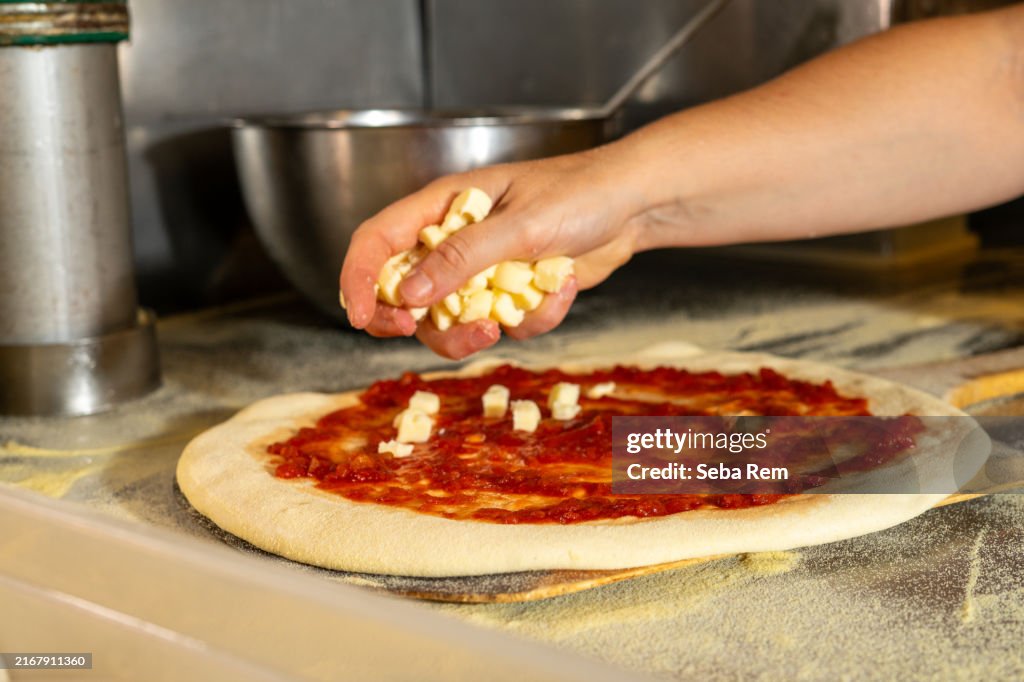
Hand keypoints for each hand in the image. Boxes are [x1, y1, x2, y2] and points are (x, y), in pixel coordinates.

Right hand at [339, 146, 649, 358]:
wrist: (632, 207)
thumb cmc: (578, 194)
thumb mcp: (519, 224)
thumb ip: (463, 257)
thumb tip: (410, 292)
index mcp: (441, 207)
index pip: (377, 241)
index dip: (359, 278)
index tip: (362, 316)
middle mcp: (453, 240)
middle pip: (402, 291)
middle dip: (410, 321)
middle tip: (420, 333)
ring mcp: (482, 270)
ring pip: (450, 320)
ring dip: (472, 332)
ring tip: (502, 323)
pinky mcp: (511, 292)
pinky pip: (503, 323)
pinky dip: (532, 317)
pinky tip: (562, 286)